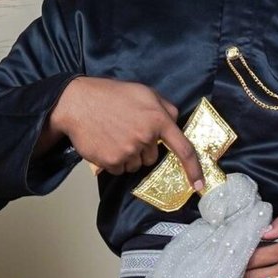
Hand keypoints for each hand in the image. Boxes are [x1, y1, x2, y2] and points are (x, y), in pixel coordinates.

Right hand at [46, 77, 203, 190]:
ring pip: (136, 165)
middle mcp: (146, 137)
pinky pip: (120, 169)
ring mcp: (128, 151)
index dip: (194, 169)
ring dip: (129, 155)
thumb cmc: (111, 95)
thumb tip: (176, 123)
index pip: (184, 149)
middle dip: (144, 148)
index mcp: (158, 119)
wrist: (77, 103)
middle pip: (153, 157)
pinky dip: (115, 160)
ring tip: (115, 135)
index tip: (200, 186)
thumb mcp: (144, 92)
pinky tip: (106, 143)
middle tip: (128, 130)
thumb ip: (165, 107)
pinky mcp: (111, 161)